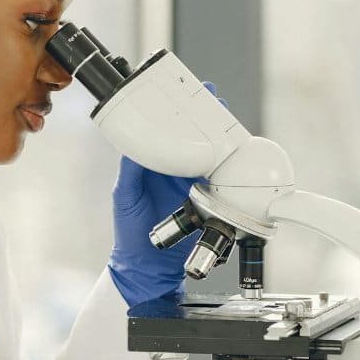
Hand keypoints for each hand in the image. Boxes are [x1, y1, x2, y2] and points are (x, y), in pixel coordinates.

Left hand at [107, 82, 222, 306]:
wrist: (148, 265)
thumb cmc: (130, 230)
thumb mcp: (124, 195)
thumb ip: (130, 171)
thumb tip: (134, 147)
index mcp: (153, 163)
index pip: (167, 130)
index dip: (178, 112)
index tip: (189, 94)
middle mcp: (174, 170)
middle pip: (194, 139)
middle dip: (207, 120)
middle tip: (217, 103)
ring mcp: (192, 184)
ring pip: (210, 156)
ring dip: (221, 142)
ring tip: (229, 126)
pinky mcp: (206, 201)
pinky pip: (219, 180)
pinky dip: (228, 169)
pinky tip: (235, 159)